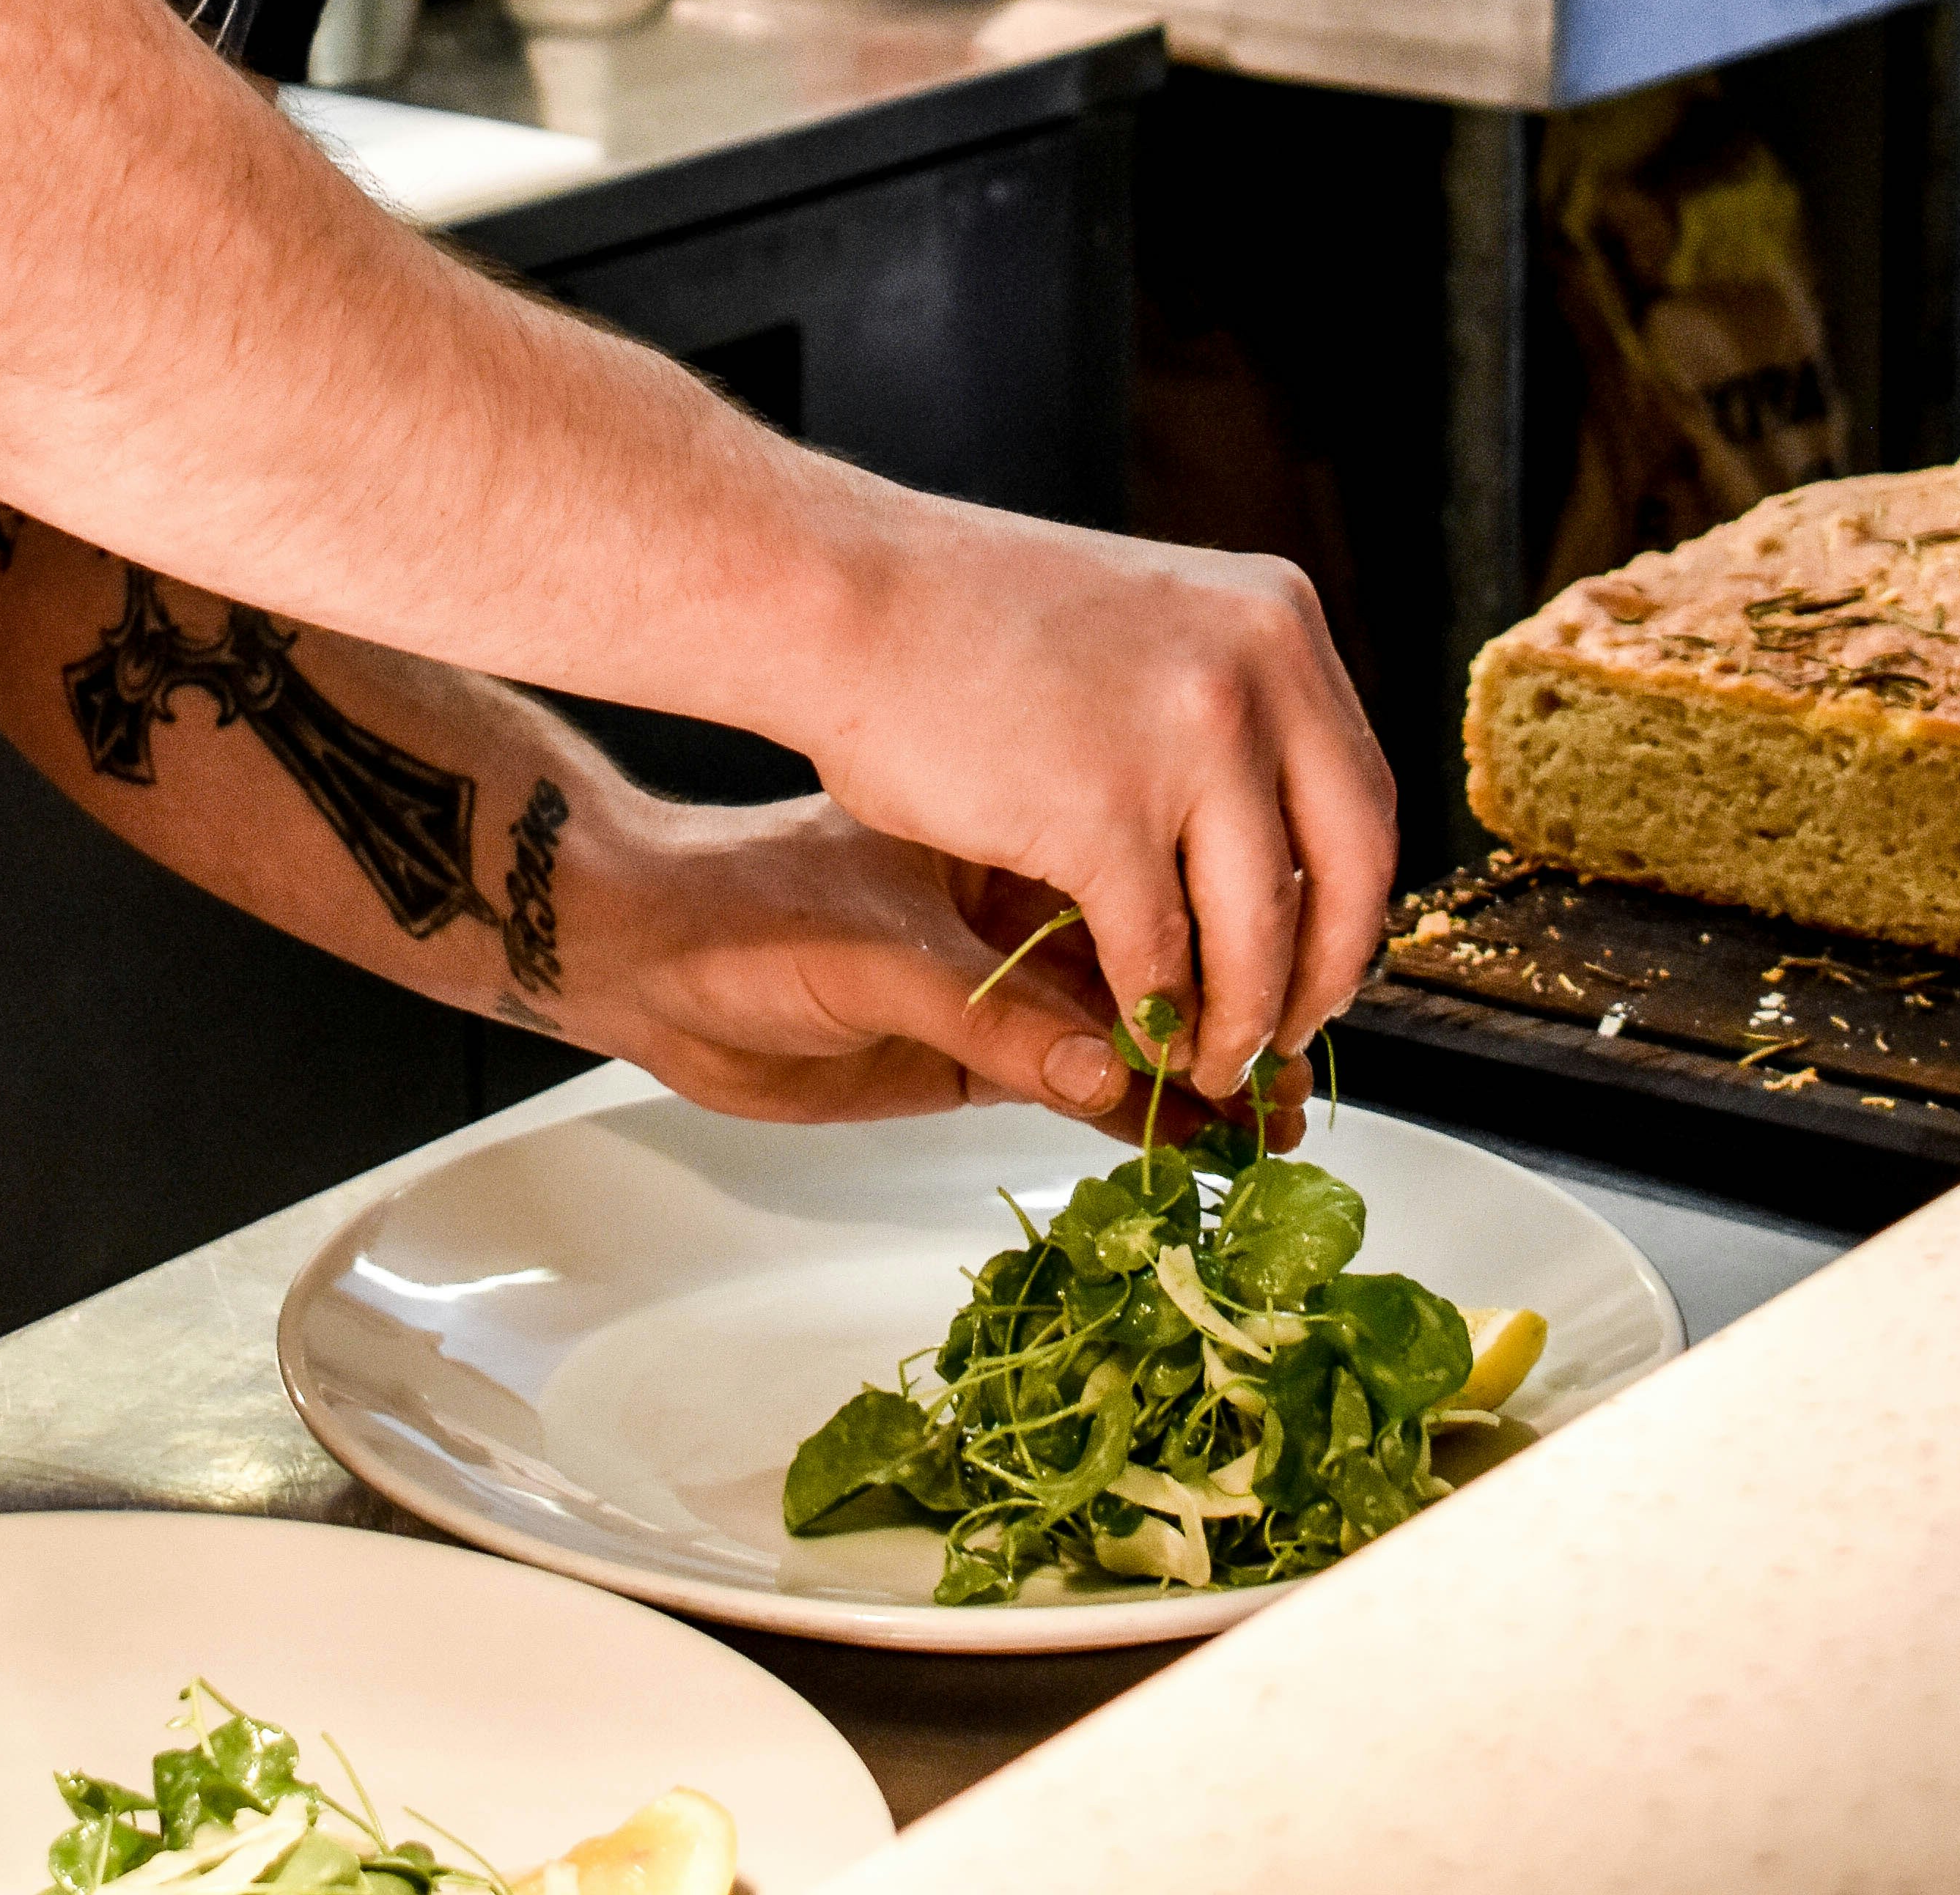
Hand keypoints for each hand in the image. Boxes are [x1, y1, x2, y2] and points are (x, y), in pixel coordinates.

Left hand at [567, 797, 1314, 1140]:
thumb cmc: (747, 912)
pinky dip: (1151, 1105)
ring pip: (1147, 1013)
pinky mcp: (987, 1041)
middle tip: (1306, 1059)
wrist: (653, 962)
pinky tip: (1210, 1137)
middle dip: (1247, 1000)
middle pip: (1173, 942)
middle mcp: (1034, 889)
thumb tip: (1106, 1071)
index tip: (1289, 983)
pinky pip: (1093, 1074)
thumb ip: (988, 1021)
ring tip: (1286, 1112)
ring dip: (1214, 1059)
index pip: (1155, 872)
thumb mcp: (875, 952)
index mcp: (1021, 822)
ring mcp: (1016, 966)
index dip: (1227, 932)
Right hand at [789, 506, 1396, 1103]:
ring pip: (1258, 930)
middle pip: (1347, 870)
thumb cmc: (971, 616)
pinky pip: (1158, 954)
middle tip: (1283, 1032)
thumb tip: (1287, 832)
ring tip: (1208, 1059)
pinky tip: (1137, 1035)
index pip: (1364, 794)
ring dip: (1239, 1018)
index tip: (1324, 960)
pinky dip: (1155, 1014)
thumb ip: (1229, 703)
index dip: (1352, 902)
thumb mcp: (1154, 622)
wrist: (851, 593)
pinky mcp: (1105, 815)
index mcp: (1280, 619)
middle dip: (1319, 976)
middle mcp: (1260, 669)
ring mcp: (1191, 741)